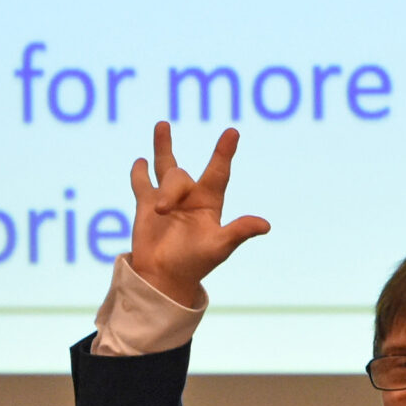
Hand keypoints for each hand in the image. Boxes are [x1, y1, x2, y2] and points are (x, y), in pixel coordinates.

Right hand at [127, 122, 270, 307]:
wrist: (163, 279)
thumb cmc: (195, 264)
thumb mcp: (219, 247)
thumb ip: (238, 232)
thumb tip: (265, 225)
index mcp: (209, 203)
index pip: (219, 172)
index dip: (224, 152)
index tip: (232, 132)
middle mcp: (190, 197)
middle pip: (180, 176)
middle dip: (171, 190)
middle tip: (162, 210)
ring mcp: (167, 199)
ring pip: (165, 168)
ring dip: (163, 148)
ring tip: (162, 126)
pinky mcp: (145, 205)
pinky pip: (142, 182)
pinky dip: (139, 172)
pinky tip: (140, 162)